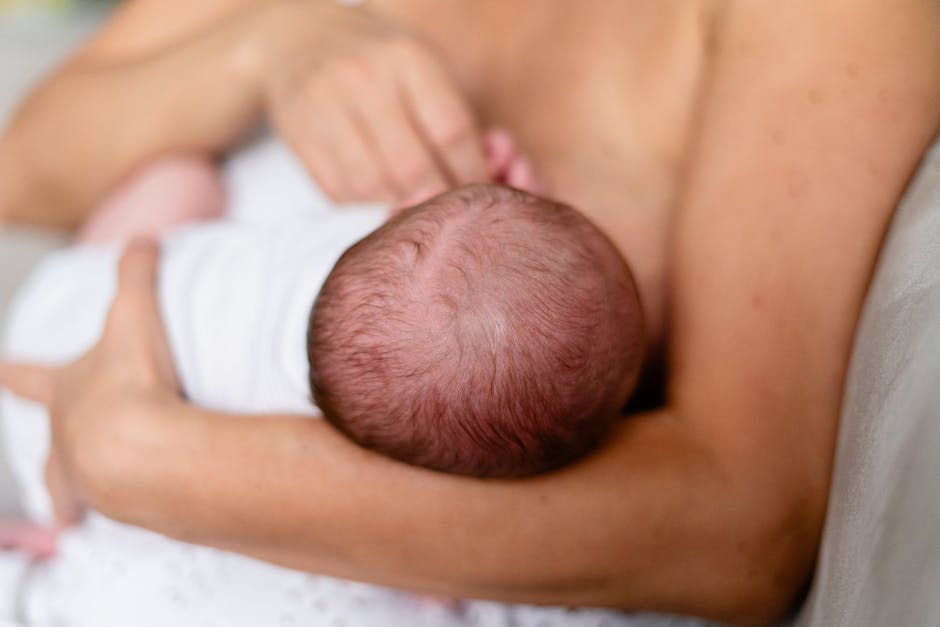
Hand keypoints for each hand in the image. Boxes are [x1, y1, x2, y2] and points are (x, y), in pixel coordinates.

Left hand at [0, 239, 181, 525]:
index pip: (25, 376)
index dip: (10, 371)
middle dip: (48, 457)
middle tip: (40, 470)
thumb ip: (137, 272)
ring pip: (73, 487)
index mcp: (63, 391)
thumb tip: (143, 237)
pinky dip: (124, 507)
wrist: (144, 450)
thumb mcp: (135, 313)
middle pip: (48, 448)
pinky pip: (121, 507)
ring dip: (73, 495)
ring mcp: (90, 476)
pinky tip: (136, 510)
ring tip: (72, 513)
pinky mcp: (123, 504)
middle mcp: (68, 436)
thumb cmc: (129, 381)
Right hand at [261, 1, 487, 203]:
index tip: (483, 192)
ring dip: (398, 204)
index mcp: (407, 58)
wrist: (297, 38)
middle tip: (448, 210)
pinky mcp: (297, 135)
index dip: (472, 173)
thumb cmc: (378, 60)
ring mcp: (324, 106)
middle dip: (437, 198)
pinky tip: (374, 189)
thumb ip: (450, 115)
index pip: (451, 131)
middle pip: (412, 166)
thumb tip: (485, 177)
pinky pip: (339, 190)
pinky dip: (363, 202)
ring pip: (373, 185)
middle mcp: (362, 78)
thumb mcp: (421, 65)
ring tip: (412, 200)